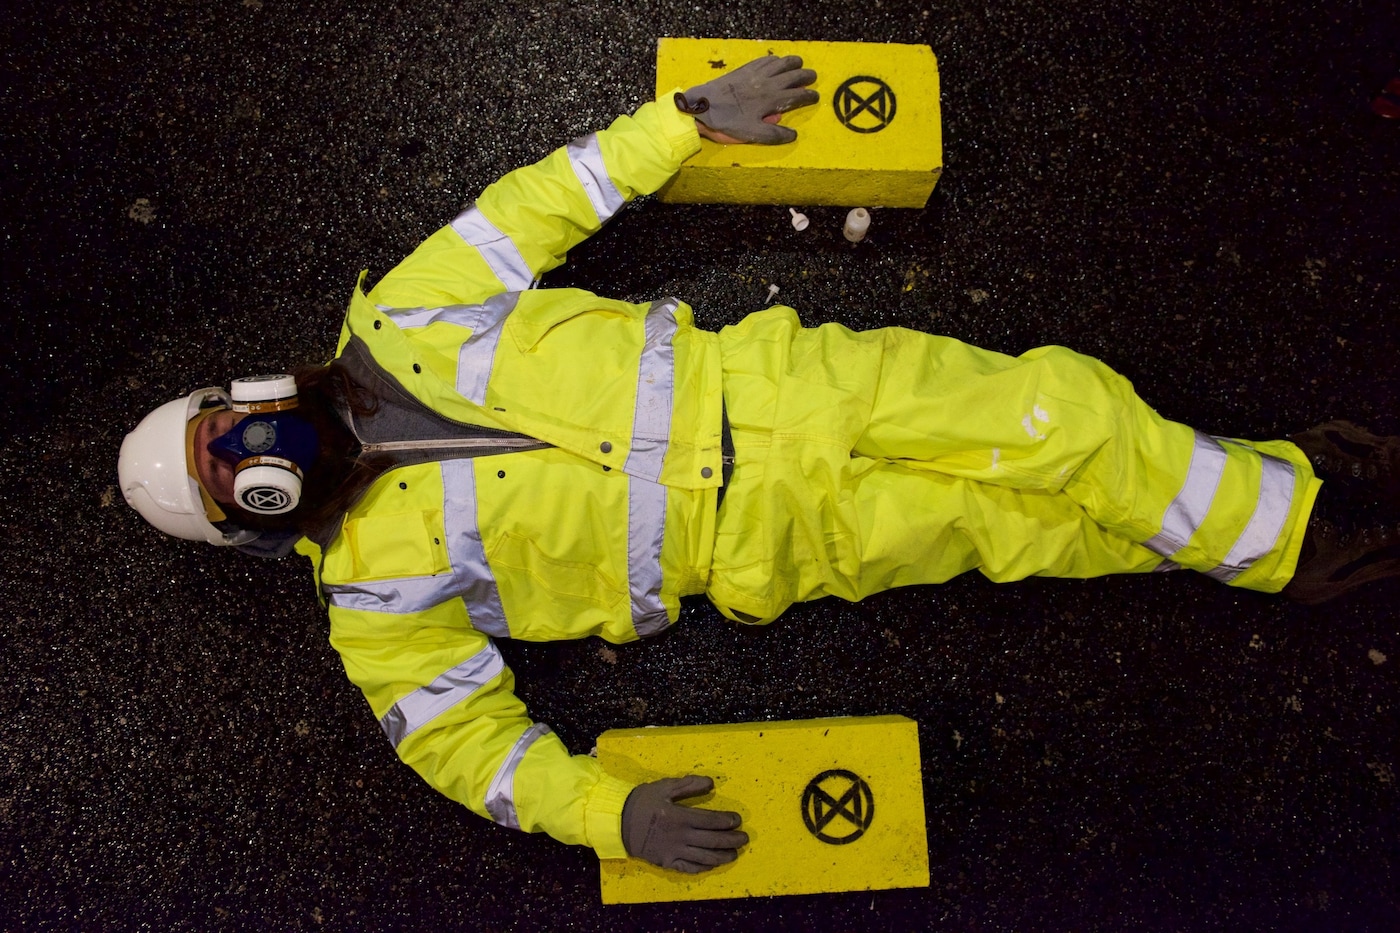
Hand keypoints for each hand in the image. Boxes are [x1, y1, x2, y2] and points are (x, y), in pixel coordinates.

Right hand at [621, 775, 747, 872]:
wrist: (617, 822)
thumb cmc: (642, 801)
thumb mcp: (664, 787)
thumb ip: (689, 784)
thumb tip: (711, 783)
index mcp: (680, 816)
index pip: (711, 821)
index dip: (727, 821)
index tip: (737, 820)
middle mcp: (681, 837)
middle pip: (712, 840)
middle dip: (731, 840)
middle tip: (744, 838)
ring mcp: (674, 852)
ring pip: (705, 857)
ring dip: (722, 856)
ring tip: (734, 853)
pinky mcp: (667, 862)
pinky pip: (689, 868)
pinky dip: (703, 867)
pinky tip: (712, 864)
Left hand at [678, 55, 818, 144]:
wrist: (704, 106)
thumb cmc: (728, 123)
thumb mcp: (753, 135)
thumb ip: (775, 135)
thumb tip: (794, 135)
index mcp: (771, 100)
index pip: (796, 96)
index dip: (808, 96)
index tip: (816, 96)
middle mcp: (767, 84)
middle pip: (792, 76)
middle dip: (805, 76)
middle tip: (812, 76)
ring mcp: (755, 74)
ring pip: (779, 64)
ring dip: (791, 63)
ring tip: (799, 62)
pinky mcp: (744, 70)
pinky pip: (763, 61)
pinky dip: (773, 59)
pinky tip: (774, 59)